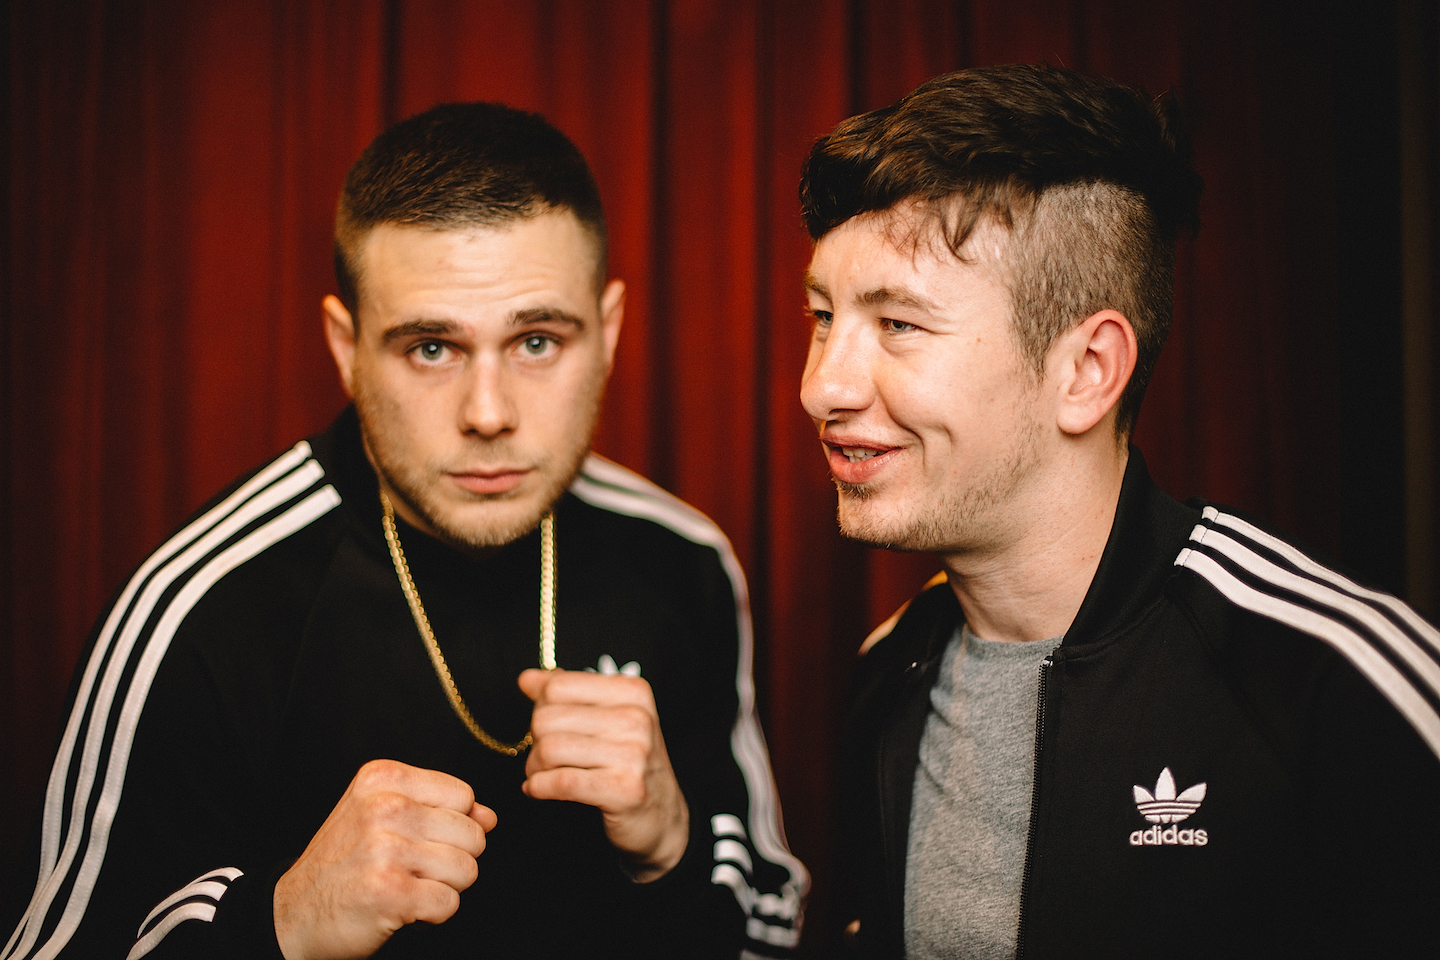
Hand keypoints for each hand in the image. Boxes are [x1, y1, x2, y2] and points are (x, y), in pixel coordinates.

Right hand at [273, 759, 496, 959]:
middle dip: (453, 859)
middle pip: (473, 834)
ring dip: (443, 887)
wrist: (292, 914)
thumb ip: (438, 808)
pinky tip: (402, 906)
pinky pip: (449, 903)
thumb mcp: (380, 816)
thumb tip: (489, 816)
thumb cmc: (342, 863)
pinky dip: (433, 914)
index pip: (464, 796)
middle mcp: (383, 807)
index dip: (452, 824)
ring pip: (467, 869)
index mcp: (383, 778)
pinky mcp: (389, 891)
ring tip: (406, 885)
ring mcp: (386, 849)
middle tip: (412, 868)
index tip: (418, 839)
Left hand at [518, 668, 688, 881]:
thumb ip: (567, 694)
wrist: (661, 815)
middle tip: (543, 757)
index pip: (558, 686)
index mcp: (632, 691)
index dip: (540, 708)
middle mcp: (637, 718)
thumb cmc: (628, 762)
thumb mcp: (606, 718)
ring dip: (534, 767)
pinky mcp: (624, 790)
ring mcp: (634, 754)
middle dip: (534, 741)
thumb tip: (527, 679)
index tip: (548, 727)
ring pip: (549, 750)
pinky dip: (538, 787)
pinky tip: (537, 789)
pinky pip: (561, 782)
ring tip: (541, 774)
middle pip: (547, 718)